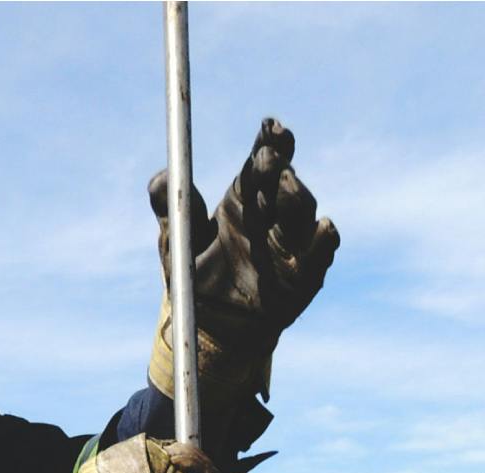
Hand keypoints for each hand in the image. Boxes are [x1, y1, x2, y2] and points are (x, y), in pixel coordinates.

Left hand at [147, 119, 338, 439]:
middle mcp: (272, 216)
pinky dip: (324, 242)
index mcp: (243, 200)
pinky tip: (323, 229)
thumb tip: (160, 178)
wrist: (212, 332)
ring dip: (297, 198)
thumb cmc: (196, 282)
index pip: (262, 162)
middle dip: (280, 167)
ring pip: (304, 212)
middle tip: (269, 161)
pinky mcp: (306, 276)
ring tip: (284, 190)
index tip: (270, 127)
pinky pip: (321, 255)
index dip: (271, 141)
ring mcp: (293, 245)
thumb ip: (170, 210)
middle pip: (284, 181)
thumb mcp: (175, 245)